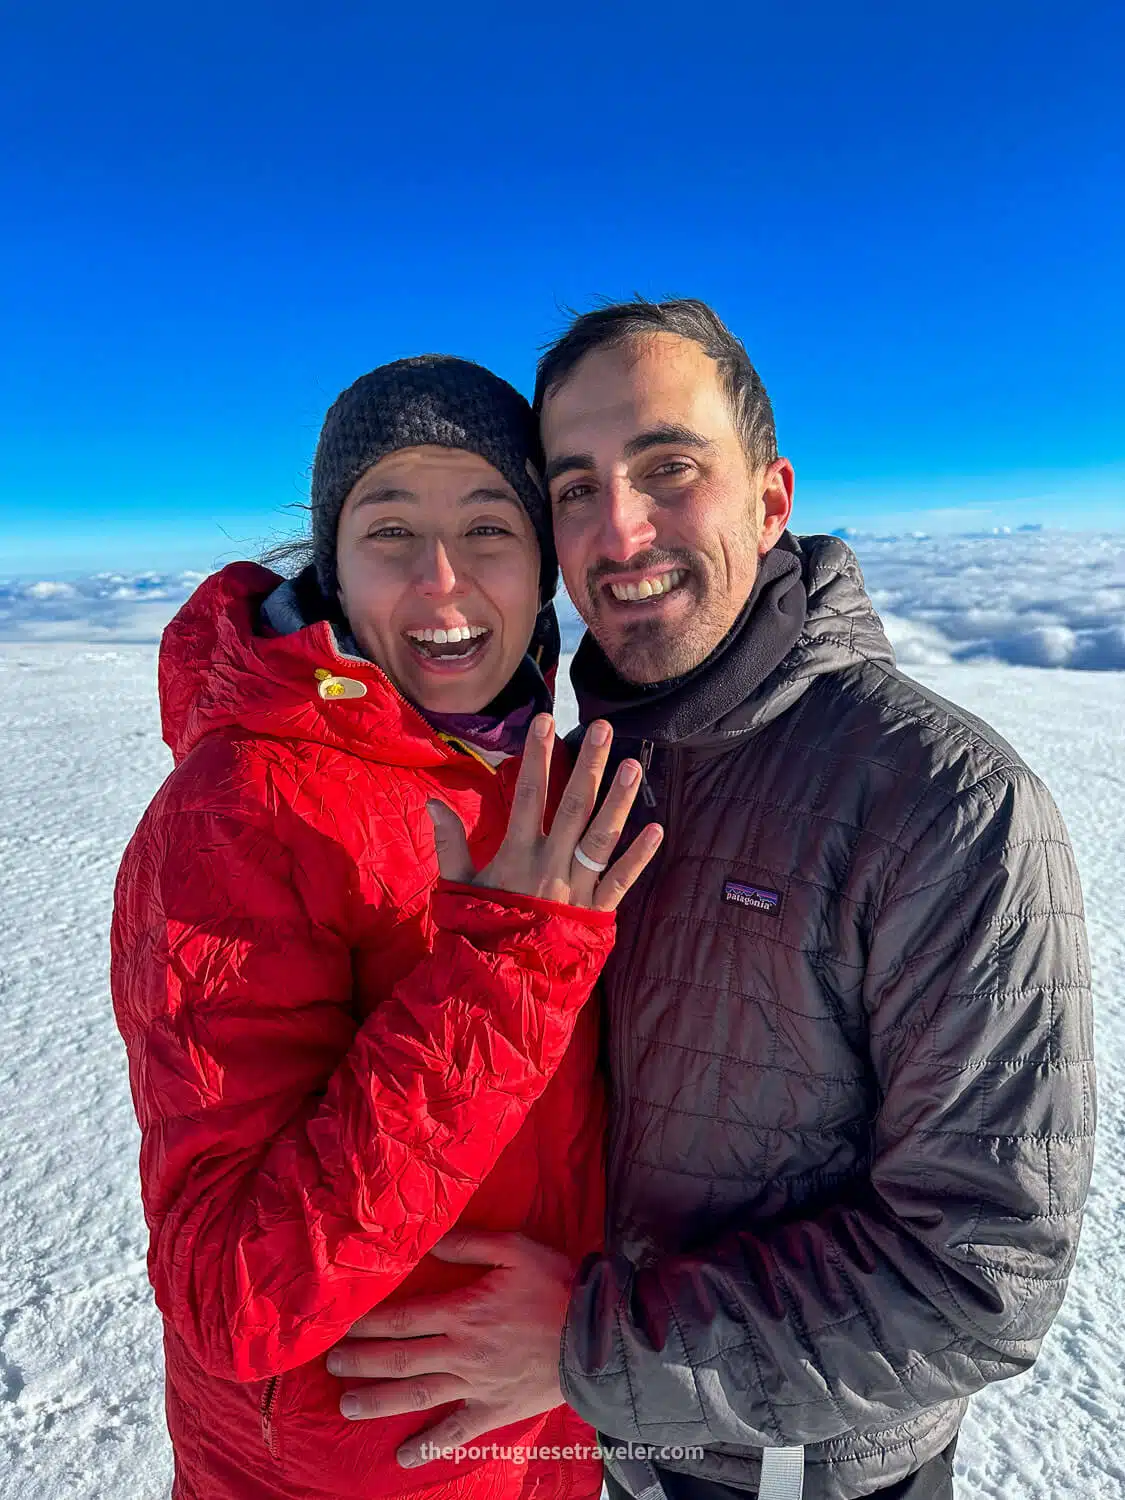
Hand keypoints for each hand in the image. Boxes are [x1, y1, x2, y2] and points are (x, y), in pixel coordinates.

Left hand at [326, 1231, 572, 1467]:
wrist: (599, 1335)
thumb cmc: (557, 1285)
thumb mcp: (516, 1249)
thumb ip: (469, 1244)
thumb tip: (429, 1243)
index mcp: (464, 1311)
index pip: (403, 1318)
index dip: (368, 1323)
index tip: (341, 1325)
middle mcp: (462, 1352)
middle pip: (400, 1359)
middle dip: (362, 1361)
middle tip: (331, 1364)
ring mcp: (476, 1385)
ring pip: (417, 1396)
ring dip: (378, 1401)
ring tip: (346, 1405)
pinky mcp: (494, 1409)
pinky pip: (456, 1432)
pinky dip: (429, 1446)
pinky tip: (404, 1458)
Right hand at [429, 714, 661, 910]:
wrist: (501, 985)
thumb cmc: (478, 932)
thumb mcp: (457, 887)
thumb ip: (449, 843)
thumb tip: (432, 801)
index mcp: (517, 855)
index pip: (529, 794)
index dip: (536, 755)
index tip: (545, 721)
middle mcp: (551, 865)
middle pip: (574, 806)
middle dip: (588, 764)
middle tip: (603, 728)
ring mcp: (577, 888)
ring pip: (602, 837)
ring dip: (619, 800)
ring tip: (633, 765)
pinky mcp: (596, 911)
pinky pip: (621, 880)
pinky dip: (640, 856)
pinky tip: (657, 829)